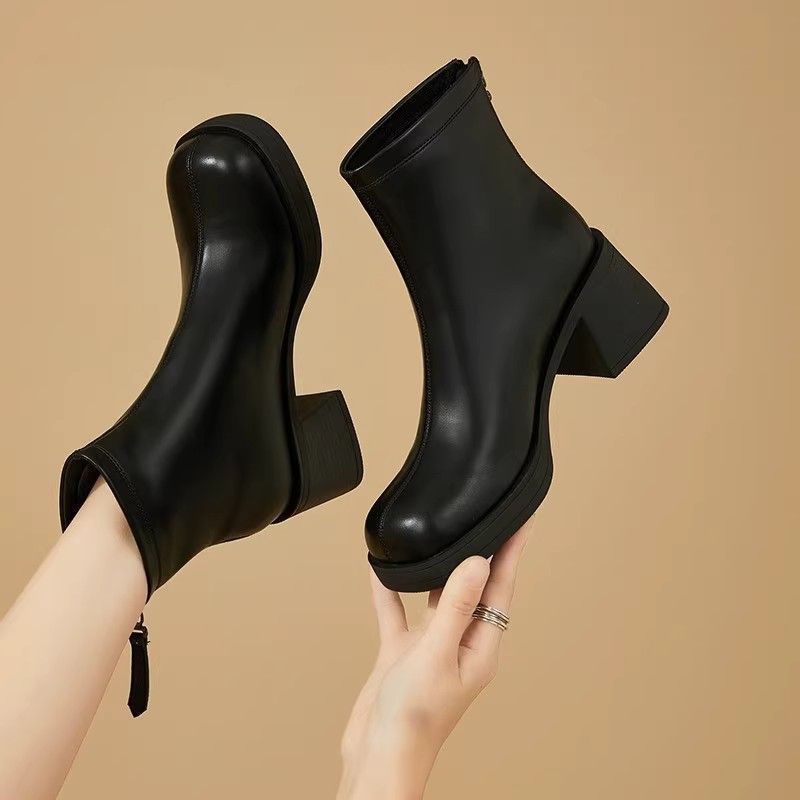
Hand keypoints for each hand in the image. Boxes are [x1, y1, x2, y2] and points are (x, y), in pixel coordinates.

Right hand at [337, 524, 527, 799]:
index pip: (501, 590)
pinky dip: (392, 593)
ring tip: (443, 537)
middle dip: (481, 555)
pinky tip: (383, 572)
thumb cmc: (413, 719)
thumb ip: (455, 607)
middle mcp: (459, 645)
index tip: (519, 522)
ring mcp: (430, 649)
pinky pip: (398, 614)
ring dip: (438, 570)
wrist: (378, 755)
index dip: (511, 554)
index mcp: (480, 649)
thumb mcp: (436, 655)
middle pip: (475, 590)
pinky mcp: (403, 654)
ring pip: (438, 599)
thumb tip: (478, 563)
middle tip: (486, 518)